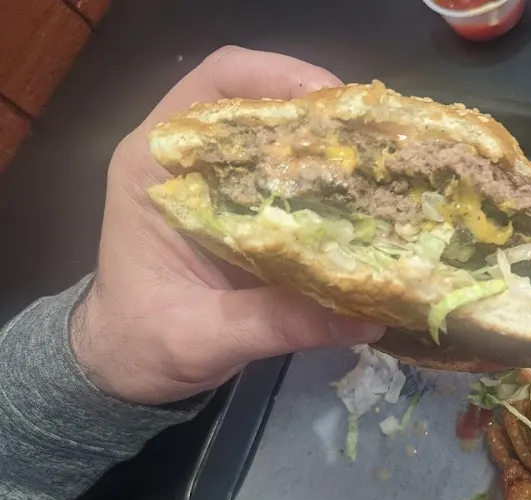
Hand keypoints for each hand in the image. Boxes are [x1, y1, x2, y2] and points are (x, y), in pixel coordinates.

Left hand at [71, 46, 385, 405]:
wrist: (124, 366)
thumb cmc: (143, 345)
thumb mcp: (202, 338)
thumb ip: (276, 323)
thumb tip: (367, 317)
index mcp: (155, 169)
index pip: (214, 88)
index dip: (276, 78)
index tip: (331, 106)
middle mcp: (187, 162)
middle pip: (259, 103)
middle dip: (320, 116)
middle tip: (377, 145)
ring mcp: (218, 185)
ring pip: (280, 139)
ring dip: (331, 149)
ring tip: (382, 171)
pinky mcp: (242, 211)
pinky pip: (292, 180)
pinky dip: (330, 186)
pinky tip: (368, 206)